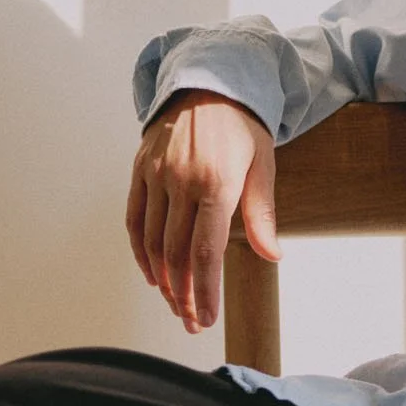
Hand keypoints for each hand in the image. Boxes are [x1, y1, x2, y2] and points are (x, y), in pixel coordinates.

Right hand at [125, 90, 279, 332]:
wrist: (207, 83)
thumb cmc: (241, 127)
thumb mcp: (263, 164)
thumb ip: (262, 214)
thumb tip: (272, 255)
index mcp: (216, 183)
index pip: (205, 252)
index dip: (204, 291)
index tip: (205, 319)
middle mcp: (181, 181)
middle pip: (175, 255)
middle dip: (183, 295)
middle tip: (191, 322)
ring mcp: (155, 176)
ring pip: (151, 242)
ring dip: (161, 280)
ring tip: (175, 303)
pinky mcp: (139, 170)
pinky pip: (133, 219)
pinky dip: (140, 252)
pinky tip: (151, 274)